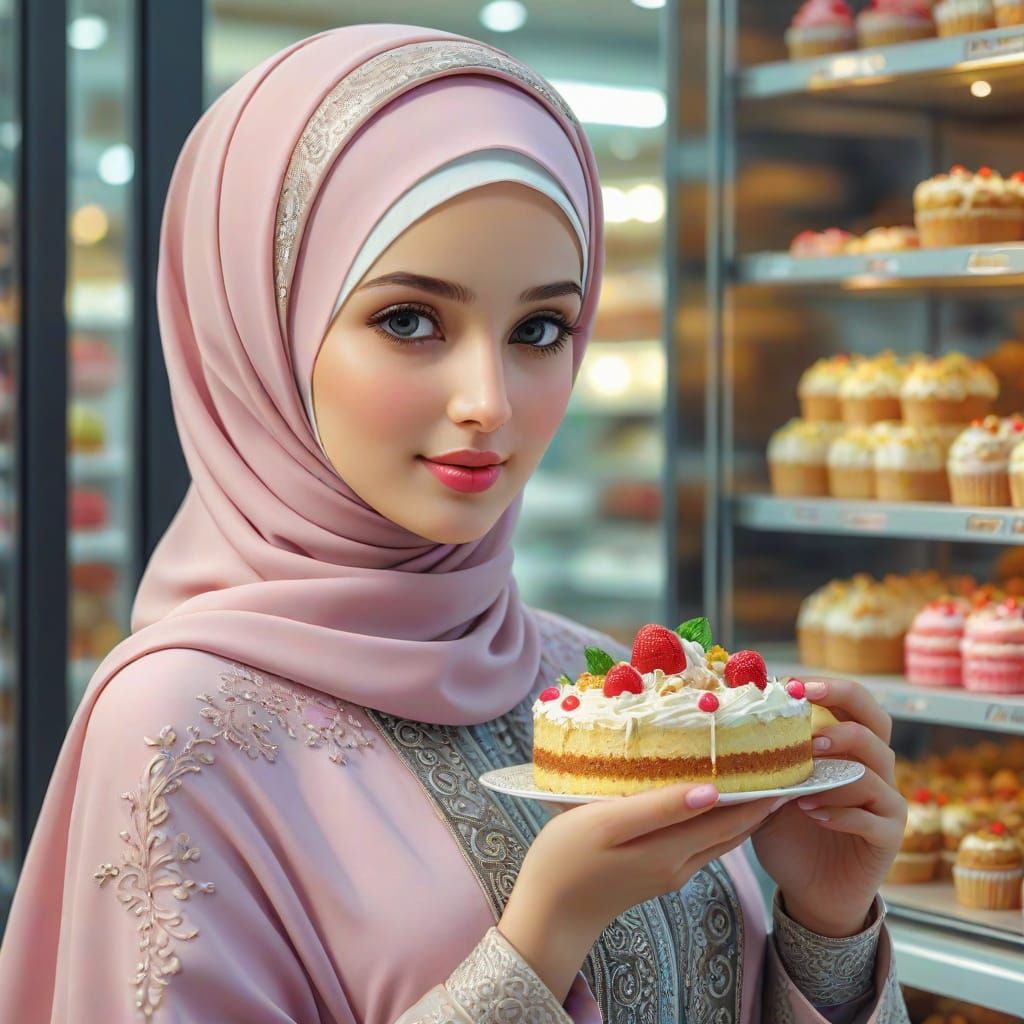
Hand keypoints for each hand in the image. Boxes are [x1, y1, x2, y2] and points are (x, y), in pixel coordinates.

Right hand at [499, 783, 782, 1002]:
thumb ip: (660, 807)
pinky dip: (715, 820)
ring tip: (757, 779)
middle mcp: (679, 865)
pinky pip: (698, 841)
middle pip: (732, 830)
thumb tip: (714, 791)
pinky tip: (710, 800)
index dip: (761, 794)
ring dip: (741, 812)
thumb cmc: (567, 859)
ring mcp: (668, 871)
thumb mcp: (608, 824)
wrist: (548, 913)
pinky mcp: (654, 871)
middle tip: (781, 767)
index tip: (785, 764)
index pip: (732, 820)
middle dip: (759, 802)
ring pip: (718, 838)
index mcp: (671, 851)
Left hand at [752, 677, 906, 936]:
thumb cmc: (787, 831)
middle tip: (810, 709)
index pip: (853, 705)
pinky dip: (842, 811)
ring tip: (802, 779)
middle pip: (878, 723)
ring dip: (836, 768)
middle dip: (846, 707)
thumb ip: (763, 761)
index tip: (796, 684)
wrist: (809, 889)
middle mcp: (872, 769)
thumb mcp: (768, 790)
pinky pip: (874, 817)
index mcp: (846, 750)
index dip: (832, 689)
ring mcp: (886, 803)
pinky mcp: (889, 837)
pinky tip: (812, 812)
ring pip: (876, 769)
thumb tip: (726, 721)